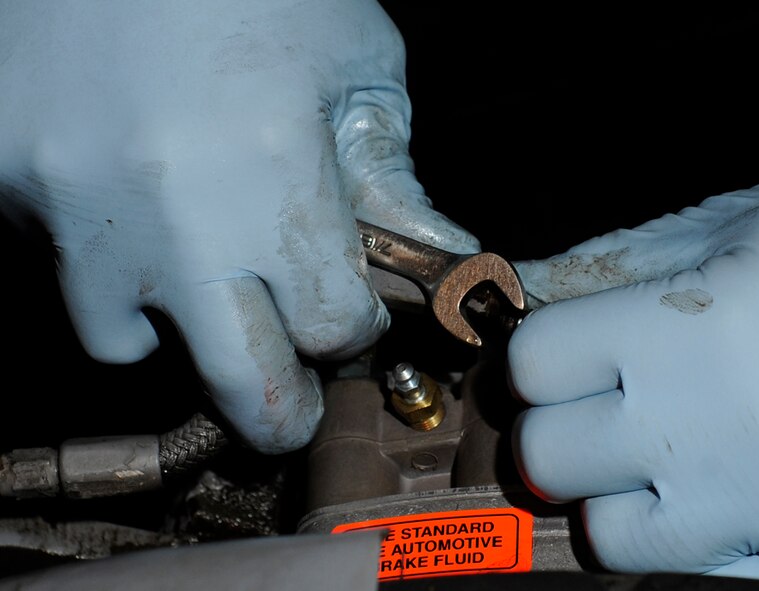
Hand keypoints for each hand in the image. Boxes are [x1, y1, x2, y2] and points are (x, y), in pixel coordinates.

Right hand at [0, 0, 478, 453]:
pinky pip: (61, 271)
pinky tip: (130, 206)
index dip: (352, 330)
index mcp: (270, 168)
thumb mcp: (352, 60)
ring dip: (173, 328)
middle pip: (239, 385)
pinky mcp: (6, 183)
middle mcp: (168, 210)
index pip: (329, 326)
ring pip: (124, 343)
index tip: (351, 315)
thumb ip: (392, 174)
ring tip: (196, 270)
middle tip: (288, 402)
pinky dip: (105, 264)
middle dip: (277, 410)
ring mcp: (72, 207)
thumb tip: (433, 254)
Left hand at [508, 178, 758, 589]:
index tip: (562, 356)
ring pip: (610, 537)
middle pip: (547, 457)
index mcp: (678, 330)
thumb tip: (542, 287)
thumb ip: (632, 257)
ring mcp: (758, 508)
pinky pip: (704, 583)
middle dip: (561, 430)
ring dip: (619, 501)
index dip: (539, 357)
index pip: (533, 363)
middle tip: (602, 412)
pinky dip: (699, 551)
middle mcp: (703, 426)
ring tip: (669, 465)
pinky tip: (731, 507)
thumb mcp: (755, 222)